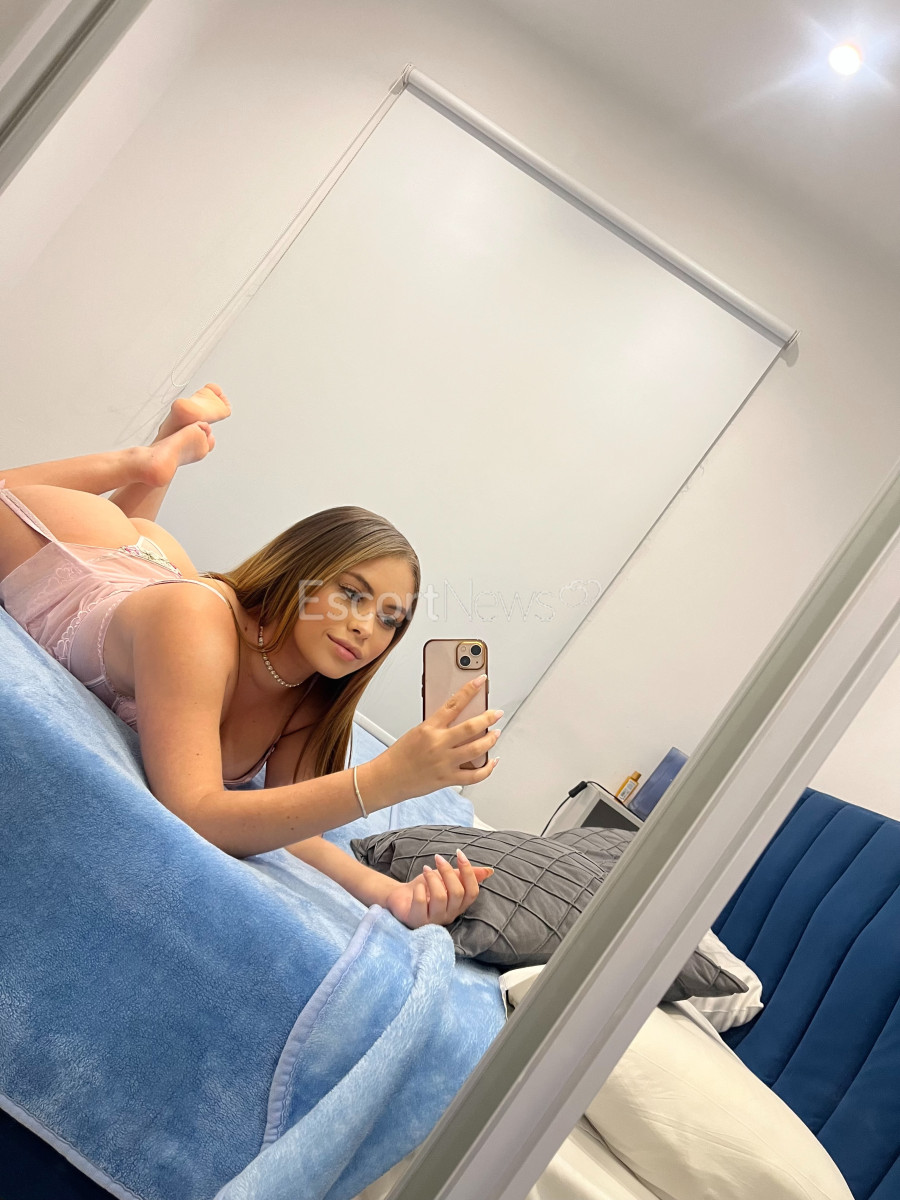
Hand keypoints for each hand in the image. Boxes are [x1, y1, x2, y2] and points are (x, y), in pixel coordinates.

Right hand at [384, 674, 502, 797]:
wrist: (386, 779)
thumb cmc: (398, 756)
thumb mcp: (416, 732)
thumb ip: (437, 726)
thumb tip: (459, 720)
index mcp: (429, 728)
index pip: (454, 703)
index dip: (470, 689)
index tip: (481, 680)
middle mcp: (439, 744)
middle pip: (471, 727)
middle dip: (489, 718)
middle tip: (496, 713)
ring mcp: (445, 762)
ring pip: (477, 749)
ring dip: (491, 740)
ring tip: (496, 734)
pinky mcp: (447, 779)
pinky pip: (474, 775)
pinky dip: (487, 768)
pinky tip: (492, 761)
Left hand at [384, 848, 493, 929]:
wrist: (401, 897)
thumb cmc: (426, 889)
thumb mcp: (447, 878)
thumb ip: (467, 875)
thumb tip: (490, 871)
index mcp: (459, 905)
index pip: (473, 892)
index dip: (469, 872)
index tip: (459, 853)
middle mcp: (449, 915)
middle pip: (457, 892)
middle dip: (448, 871)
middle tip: (438, 858)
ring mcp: (433, 920)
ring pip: (440, 897)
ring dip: (433, 878)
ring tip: (426, 869)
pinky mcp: (417, 920)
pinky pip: (421, 902)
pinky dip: (420, 889)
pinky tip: (417, 886)